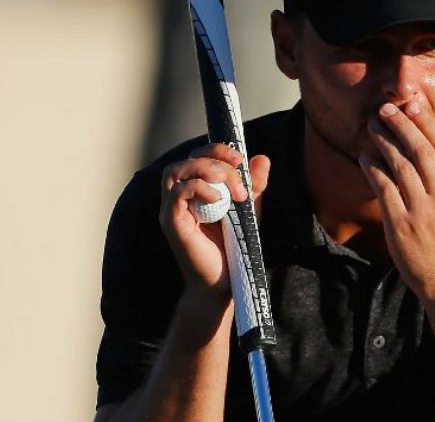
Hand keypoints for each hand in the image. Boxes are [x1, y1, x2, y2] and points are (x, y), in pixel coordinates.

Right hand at [159, 143, 270, 298]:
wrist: (224, 284)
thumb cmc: (233, 248)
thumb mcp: (249, 211)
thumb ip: (254, 186)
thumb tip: (262, 158)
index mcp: (194, 192)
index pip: (196, 157)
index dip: (216, 150)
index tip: (239, 159)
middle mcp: (178, 199)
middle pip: (186, 160)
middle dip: (214, 159)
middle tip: (237, 174)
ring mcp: (172, 210)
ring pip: (175, 172)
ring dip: (204, 169)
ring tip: (227, 183)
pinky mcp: (172, 223)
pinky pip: (177, 194)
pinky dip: (198, 188)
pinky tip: (218, 200)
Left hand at [359, 101, 434, 304]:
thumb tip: (423, 147)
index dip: (426, 121)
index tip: (412, 103)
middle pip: (420, 150)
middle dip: (401, 124)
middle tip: (385, 108)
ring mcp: (421, 209)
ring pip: (400, 165)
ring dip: (384, 141)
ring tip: (372, 126)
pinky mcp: (401, 224)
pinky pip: (384, 188)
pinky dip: (373, 169)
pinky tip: (365, 158)